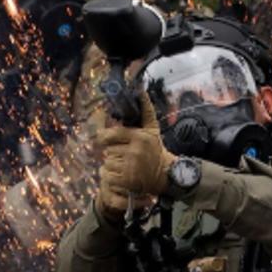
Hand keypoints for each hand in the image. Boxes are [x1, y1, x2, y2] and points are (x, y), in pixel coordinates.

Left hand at [95, 96, 172, 216]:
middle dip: (113, 152)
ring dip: (111, 165)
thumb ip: (146, 110)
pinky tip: (120, 175)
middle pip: (108, 150)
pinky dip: (111, 176)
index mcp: (139, 137)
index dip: (104, 137)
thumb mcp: (152, 129)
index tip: (106, 140)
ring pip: (107, 163)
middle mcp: (135, 152)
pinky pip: (108, 176)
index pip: (110, 135)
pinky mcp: (128, 181)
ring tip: (123, 165)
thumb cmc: (156, 150)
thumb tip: (141, 90)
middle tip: (123, 155)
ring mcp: (131, 168)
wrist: (167, 175)